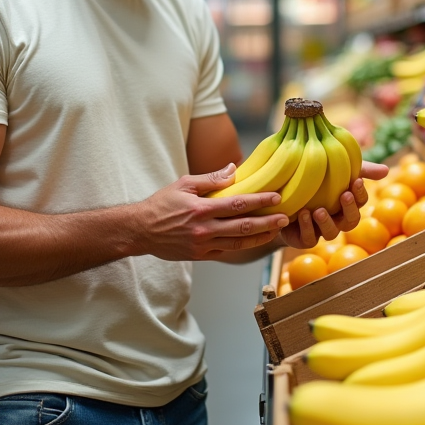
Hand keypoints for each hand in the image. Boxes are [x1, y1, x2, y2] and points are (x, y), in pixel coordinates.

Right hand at [140, 164, 287, 260]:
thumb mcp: (183, 184)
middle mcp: (204, 229)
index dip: (259, 201)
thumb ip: (210, 178)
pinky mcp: (200, 256)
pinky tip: (255, 241)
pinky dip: (242, 247)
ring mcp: (202, 245)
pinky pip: (226, 252)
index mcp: (201, 209)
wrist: (140, 230)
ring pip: (238, 244)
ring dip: (260, 237)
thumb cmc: (161, 204)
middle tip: (285, 217)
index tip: (276, 197)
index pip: (237, 204)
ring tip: (275, 231)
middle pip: (243, 227)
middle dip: (267, 222)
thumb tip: (234, 169)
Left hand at [281, 161, 389, 248]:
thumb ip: (360, 169)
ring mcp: (321, 230)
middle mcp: (337, 219)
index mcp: (346, 203)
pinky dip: (307, 227)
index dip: (361, 193)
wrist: (283, 193)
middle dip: (349, 209)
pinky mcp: (304, 239)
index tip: (356, 180)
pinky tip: (303, 214)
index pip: (361, 202)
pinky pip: (310, 239)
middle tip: (344, 195)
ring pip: (332, 233)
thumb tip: (386, 170)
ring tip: (319, 210)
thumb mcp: (335, 169)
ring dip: (326, 221)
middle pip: (351, 221)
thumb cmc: (314, 180)